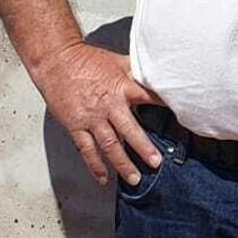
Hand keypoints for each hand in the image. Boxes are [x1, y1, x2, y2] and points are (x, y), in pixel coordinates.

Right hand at [33, 41, 166, 185]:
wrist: (57, 60)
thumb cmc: (87, 59)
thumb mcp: (118, 61)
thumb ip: (137, 71)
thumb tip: (158, 71)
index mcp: (122, 87)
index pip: (150, 98)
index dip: (166, 107)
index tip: (180, 120)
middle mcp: (109, 105)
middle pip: (130, 130)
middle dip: (144, 148)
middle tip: (156, 163)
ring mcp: (92, 117)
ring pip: (109, 145)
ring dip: (122, 163)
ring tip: (134, 178)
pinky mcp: (76, 125)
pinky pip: (86, 149)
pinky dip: (95, 165)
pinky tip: (103, 176)